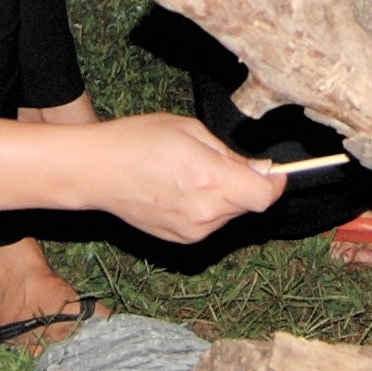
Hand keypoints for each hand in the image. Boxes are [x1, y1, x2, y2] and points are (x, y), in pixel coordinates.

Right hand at [74, 112, 282, 240]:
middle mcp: (205, 212)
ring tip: (190, 174)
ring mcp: (192, 230)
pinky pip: (210, 224)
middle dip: (245, 184)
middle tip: (217, 161)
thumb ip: (230, 154)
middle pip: (248, 205)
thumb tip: (260, 169)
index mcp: (211, 180)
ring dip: (224, 196)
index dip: (276, 183)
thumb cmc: (138, 141)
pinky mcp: (180, 240)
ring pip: (229, 214)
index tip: (274, 172)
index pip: (264, 196)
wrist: (96, 172)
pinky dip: (206, 208)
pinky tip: (179, 190)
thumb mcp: (190, 130)